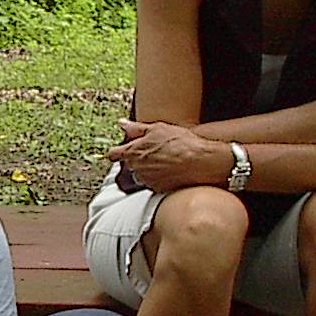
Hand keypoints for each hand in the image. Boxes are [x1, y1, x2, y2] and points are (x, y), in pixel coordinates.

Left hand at [107, 120, 224, 191]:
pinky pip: (153, 184)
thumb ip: (136, 128)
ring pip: (140, 176)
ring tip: (165, 162)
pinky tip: (170, 171)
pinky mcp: (157, 191)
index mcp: (133, 152)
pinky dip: (159, 179)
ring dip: (148, 171)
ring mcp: (146, 181)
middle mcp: (136, 169)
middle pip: (128, 166)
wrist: (202, 163)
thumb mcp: (158, 128)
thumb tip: (122, 124)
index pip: (113, 154)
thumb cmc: (182, 144)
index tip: (120, 151)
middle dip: (137, 160)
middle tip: (153, 153)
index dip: (117, 152)